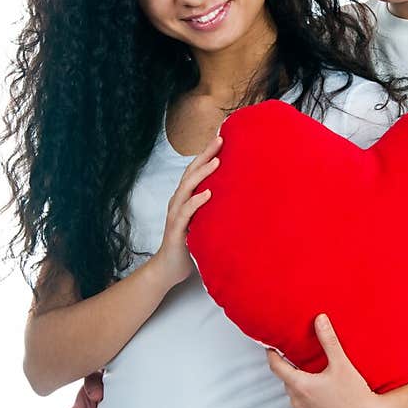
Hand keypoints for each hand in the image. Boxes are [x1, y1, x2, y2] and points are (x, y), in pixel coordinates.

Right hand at [150, 136, 221, 290]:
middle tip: (220, 139)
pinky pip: (186, 212)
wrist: (168, 269)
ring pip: (187, 188)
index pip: (195, 171)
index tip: (222, 137)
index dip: (206, 154)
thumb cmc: (187, 245)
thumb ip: (213, 210)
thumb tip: (238, 199)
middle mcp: (178, 202)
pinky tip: (208, 194)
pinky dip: (196, 201)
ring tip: (217, 161)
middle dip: (205, 155)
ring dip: (202, 174)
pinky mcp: (176, 230)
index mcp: (185, 198)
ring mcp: (175, 215)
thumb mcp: (203, 223)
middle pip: (191, 173)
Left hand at [267, 315, 388, 407]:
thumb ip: (328, 340)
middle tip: (309, 367)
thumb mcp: (341, 364)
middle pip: (289, 383)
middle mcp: (297, 403)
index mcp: (301, 386)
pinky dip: (311, 407)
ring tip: (321, 386)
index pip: (276, 367)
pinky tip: (325, 402)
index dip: (272, 356)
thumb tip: (320, 319)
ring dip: (303, 392)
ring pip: (297, 399)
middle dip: (295, 374)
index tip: (270, 348)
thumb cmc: (355, 394)